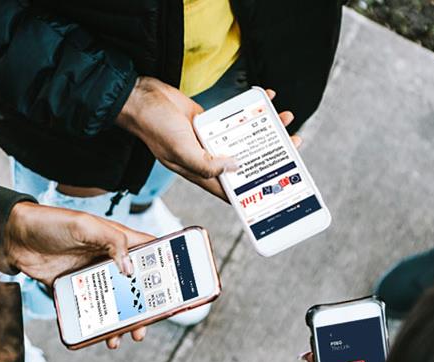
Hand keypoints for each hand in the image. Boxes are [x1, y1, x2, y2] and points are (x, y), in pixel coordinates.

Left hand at [3, 202, 153, 348]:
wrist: (13, 237)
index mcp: (117, 240)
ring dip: (122, 319)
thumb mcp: (85, 226)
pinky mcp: (73, 288)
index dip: (165, 266)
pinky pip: (90, 307)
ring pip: (114, 301)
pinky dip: (97, 322)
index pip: (149, 252)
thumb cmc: (51, 223)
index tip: (177, 284)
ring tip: (123, 335)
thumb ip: (113, 242)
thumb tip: (131, 269)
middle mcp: (108, 259)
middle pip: (135, 285)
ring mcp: (91, 275)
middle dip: (145, 306)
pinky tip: (98, 333)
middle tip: (147, 323)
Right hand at [116, 79, 303, 200]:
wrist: (141, 97)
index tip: (277, 188)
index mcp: (200, 172)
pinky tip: (267, 98)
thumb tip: (235, 168)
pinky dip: (251, 108)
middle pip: (246, 162)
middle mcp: (207, 158)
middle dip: (270, 155)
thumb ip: (206, 163)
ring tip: (286, 119)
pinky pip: (236, 117)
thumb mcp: (180, 150)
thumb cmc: (154, 127)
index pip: (231, 190)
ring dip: (266, 128)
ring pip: (245, 138)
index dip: (253, 192)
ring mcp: (209, 139)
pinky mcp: (210, 121)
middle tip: (292, 144)